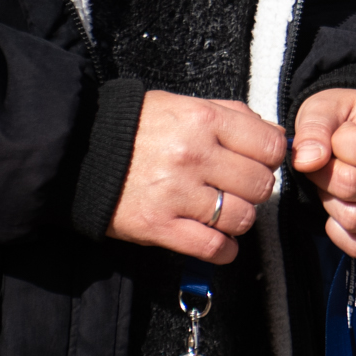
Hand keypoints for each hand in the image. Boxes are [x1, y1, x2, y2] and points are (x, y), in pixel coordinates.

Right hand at [108, 91, 286, 263]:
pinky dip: (224, 250)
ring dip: (240, 219)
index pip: (270, 146)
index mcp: (203, 120)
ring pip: (242, 218)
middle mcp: (194, 156)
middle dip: (257, 188)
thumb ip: (231, 115)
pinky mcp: (158, 226)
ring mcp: (176, 193)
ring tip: (227, 212)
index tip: (262, 161)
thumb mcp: (184, 105)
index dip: (272, 157)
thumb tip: (275, 134)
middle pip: (260, 184)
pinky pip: (211, 247)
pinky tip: (222, 243)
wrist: (80, 151)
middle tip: (241, 187)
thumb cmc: (138, 126)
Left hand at [291, 88, 355, 257]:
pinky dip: (337, 231)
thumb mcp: (326, 107)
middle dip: (324, 176)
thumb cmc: (344, 119)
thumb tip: (307, 162)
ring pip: (354, 219)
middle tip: (323, 164)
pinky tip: (336, 207)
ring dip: (329, 201)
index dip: (337, 146)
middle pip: (354, 187)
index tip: (334, 138)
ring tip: (332, 183)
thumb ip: (315, 128)